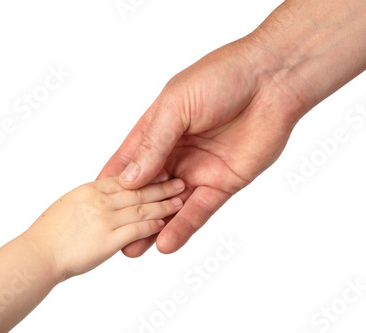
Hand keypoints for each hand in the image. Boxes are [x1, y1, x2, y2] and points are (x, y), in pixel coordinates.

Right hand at [23, 177, 184, 280]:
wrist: (36, 254)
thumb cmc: (48, 234)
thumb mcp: (70, 204)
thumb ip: (90, 199)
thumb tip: (102, 198)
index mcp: (90, 190)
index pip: (124, 178)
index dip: (145, 175)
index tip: (161, 171)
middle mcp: (100, 200)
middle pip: (138, 190)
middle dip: (162, 187)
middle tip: (179, 183)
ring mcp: (105, 219)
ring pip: (142, 208)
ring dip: (164, 205)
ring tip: (179, 201)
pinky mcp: (109, 240)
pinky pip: (137, 229)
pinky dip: (153, 226)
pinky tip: (164, 224)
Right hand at [98, 35, 313, 255]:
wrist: (271, 81)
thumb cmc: (221, 78)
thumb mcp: (176, 105)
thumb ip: (152, 143)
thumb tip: (128, 178)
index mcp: (158, 129)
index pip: (129, 160)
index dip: (112, 182)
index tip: (94, 204)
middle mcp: (176, 152)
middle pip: (148, 188)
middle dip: (131, 212)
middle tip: (110, 237)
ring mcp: (199, 169)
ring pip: (171, 205)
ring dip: (153, 227)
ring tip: (132, 250)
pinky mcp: (223, 182)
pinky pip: (200, 209)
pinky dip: (183, 226)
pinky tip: (166, 243)